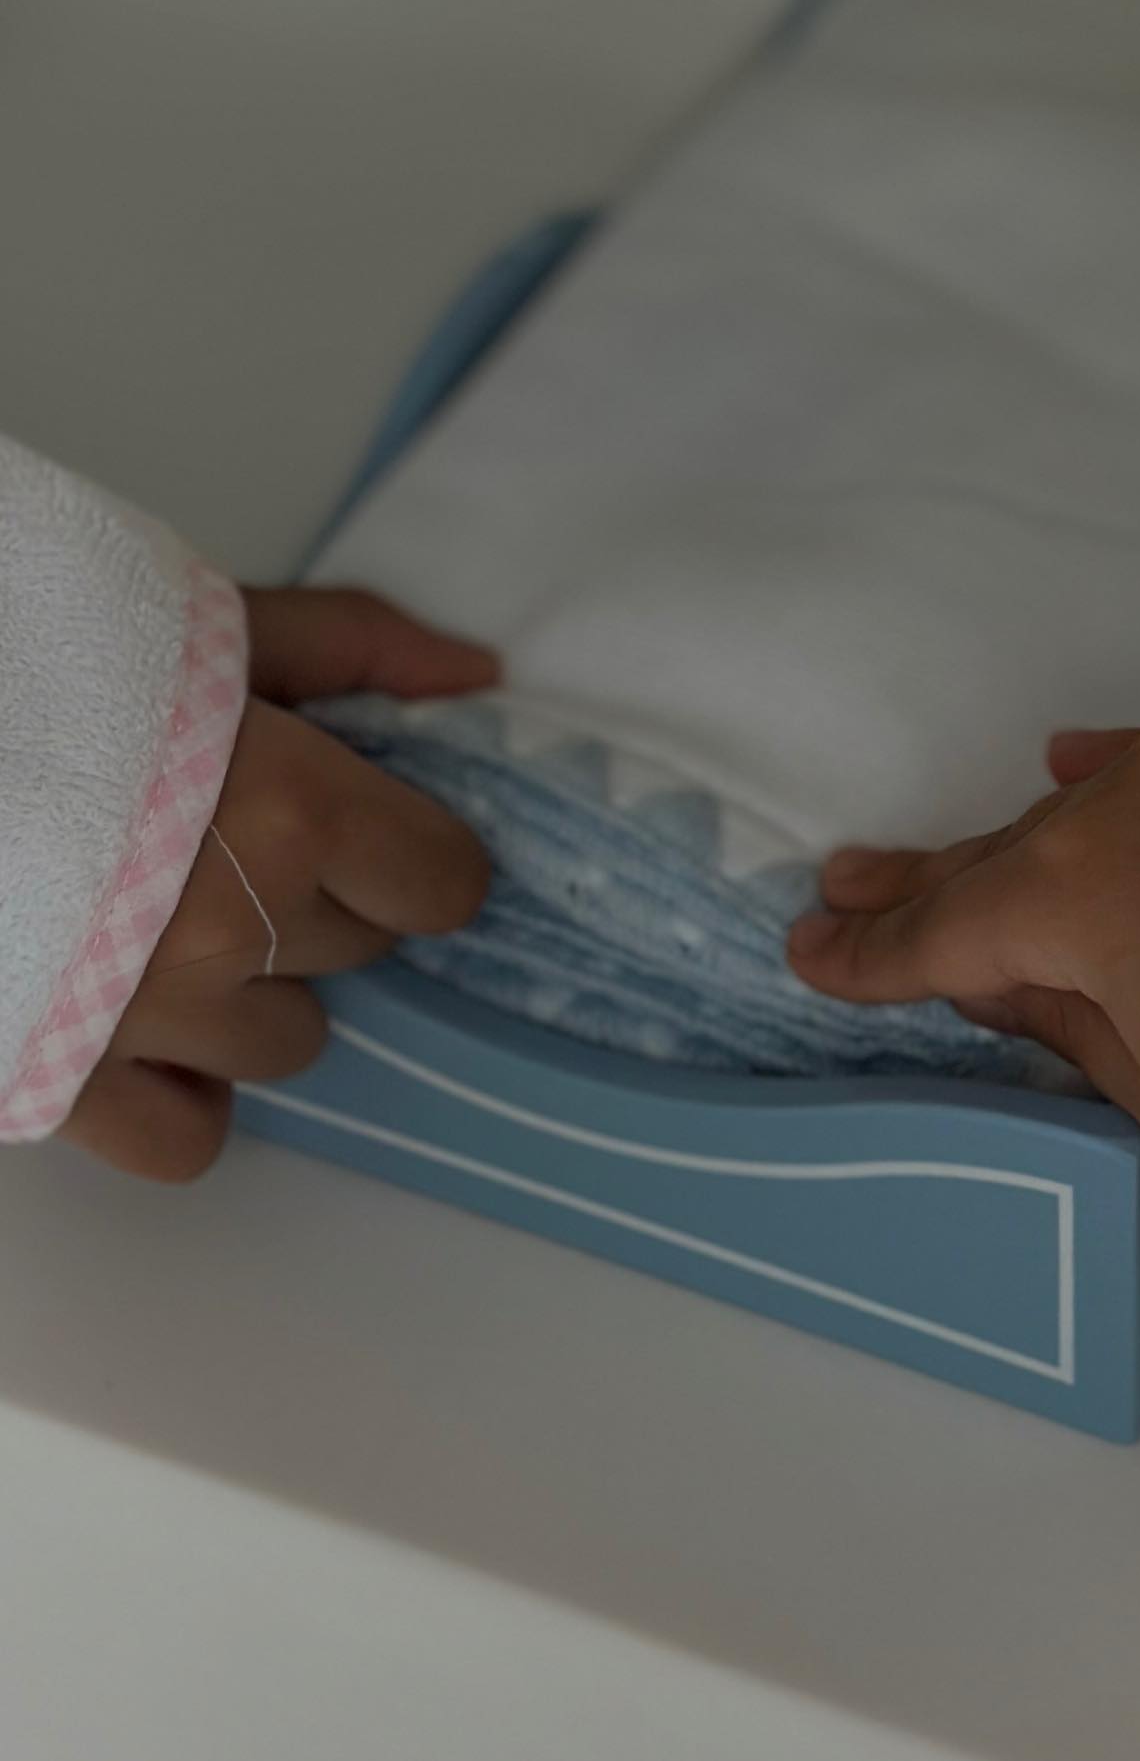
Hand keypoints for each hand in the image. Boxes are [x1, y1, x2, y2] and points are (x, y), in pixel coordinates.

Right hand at [62, 590, 499, 1185]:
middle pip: (358, 949)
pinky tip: (145, 1024)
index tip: (373, 828)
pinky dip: (182, 1092)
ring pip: (287, 1044)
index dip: (415, 851)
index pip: (440, 883)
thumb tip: (475, 681)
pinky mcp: (61, 1081)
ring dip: (254, 988)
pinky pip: (187, 1140)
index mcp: (288, 809)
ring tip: (173, 915)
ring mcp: (148, 1019)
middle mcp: (234, 930)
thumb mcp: (204, 621)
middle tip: (233, 835)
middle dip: (320, 894)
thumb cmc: (34, 661)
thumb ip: (351, 650)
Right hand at [788, 717, 1139, 1142]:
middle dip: (921, 886)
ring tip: (947, 853)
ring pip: (1085, 811)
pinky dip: (1119, 770)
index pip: (944, 941)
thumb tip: (1013, 988)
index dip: (873, 957)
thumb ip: (1076, 1028)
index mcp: (1067, 902)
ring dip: (1016, 836)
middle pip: (1001, 862)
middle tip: (843, 889)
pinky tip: (1072, 758)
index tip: (810, 954)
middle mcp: (1121, 813)